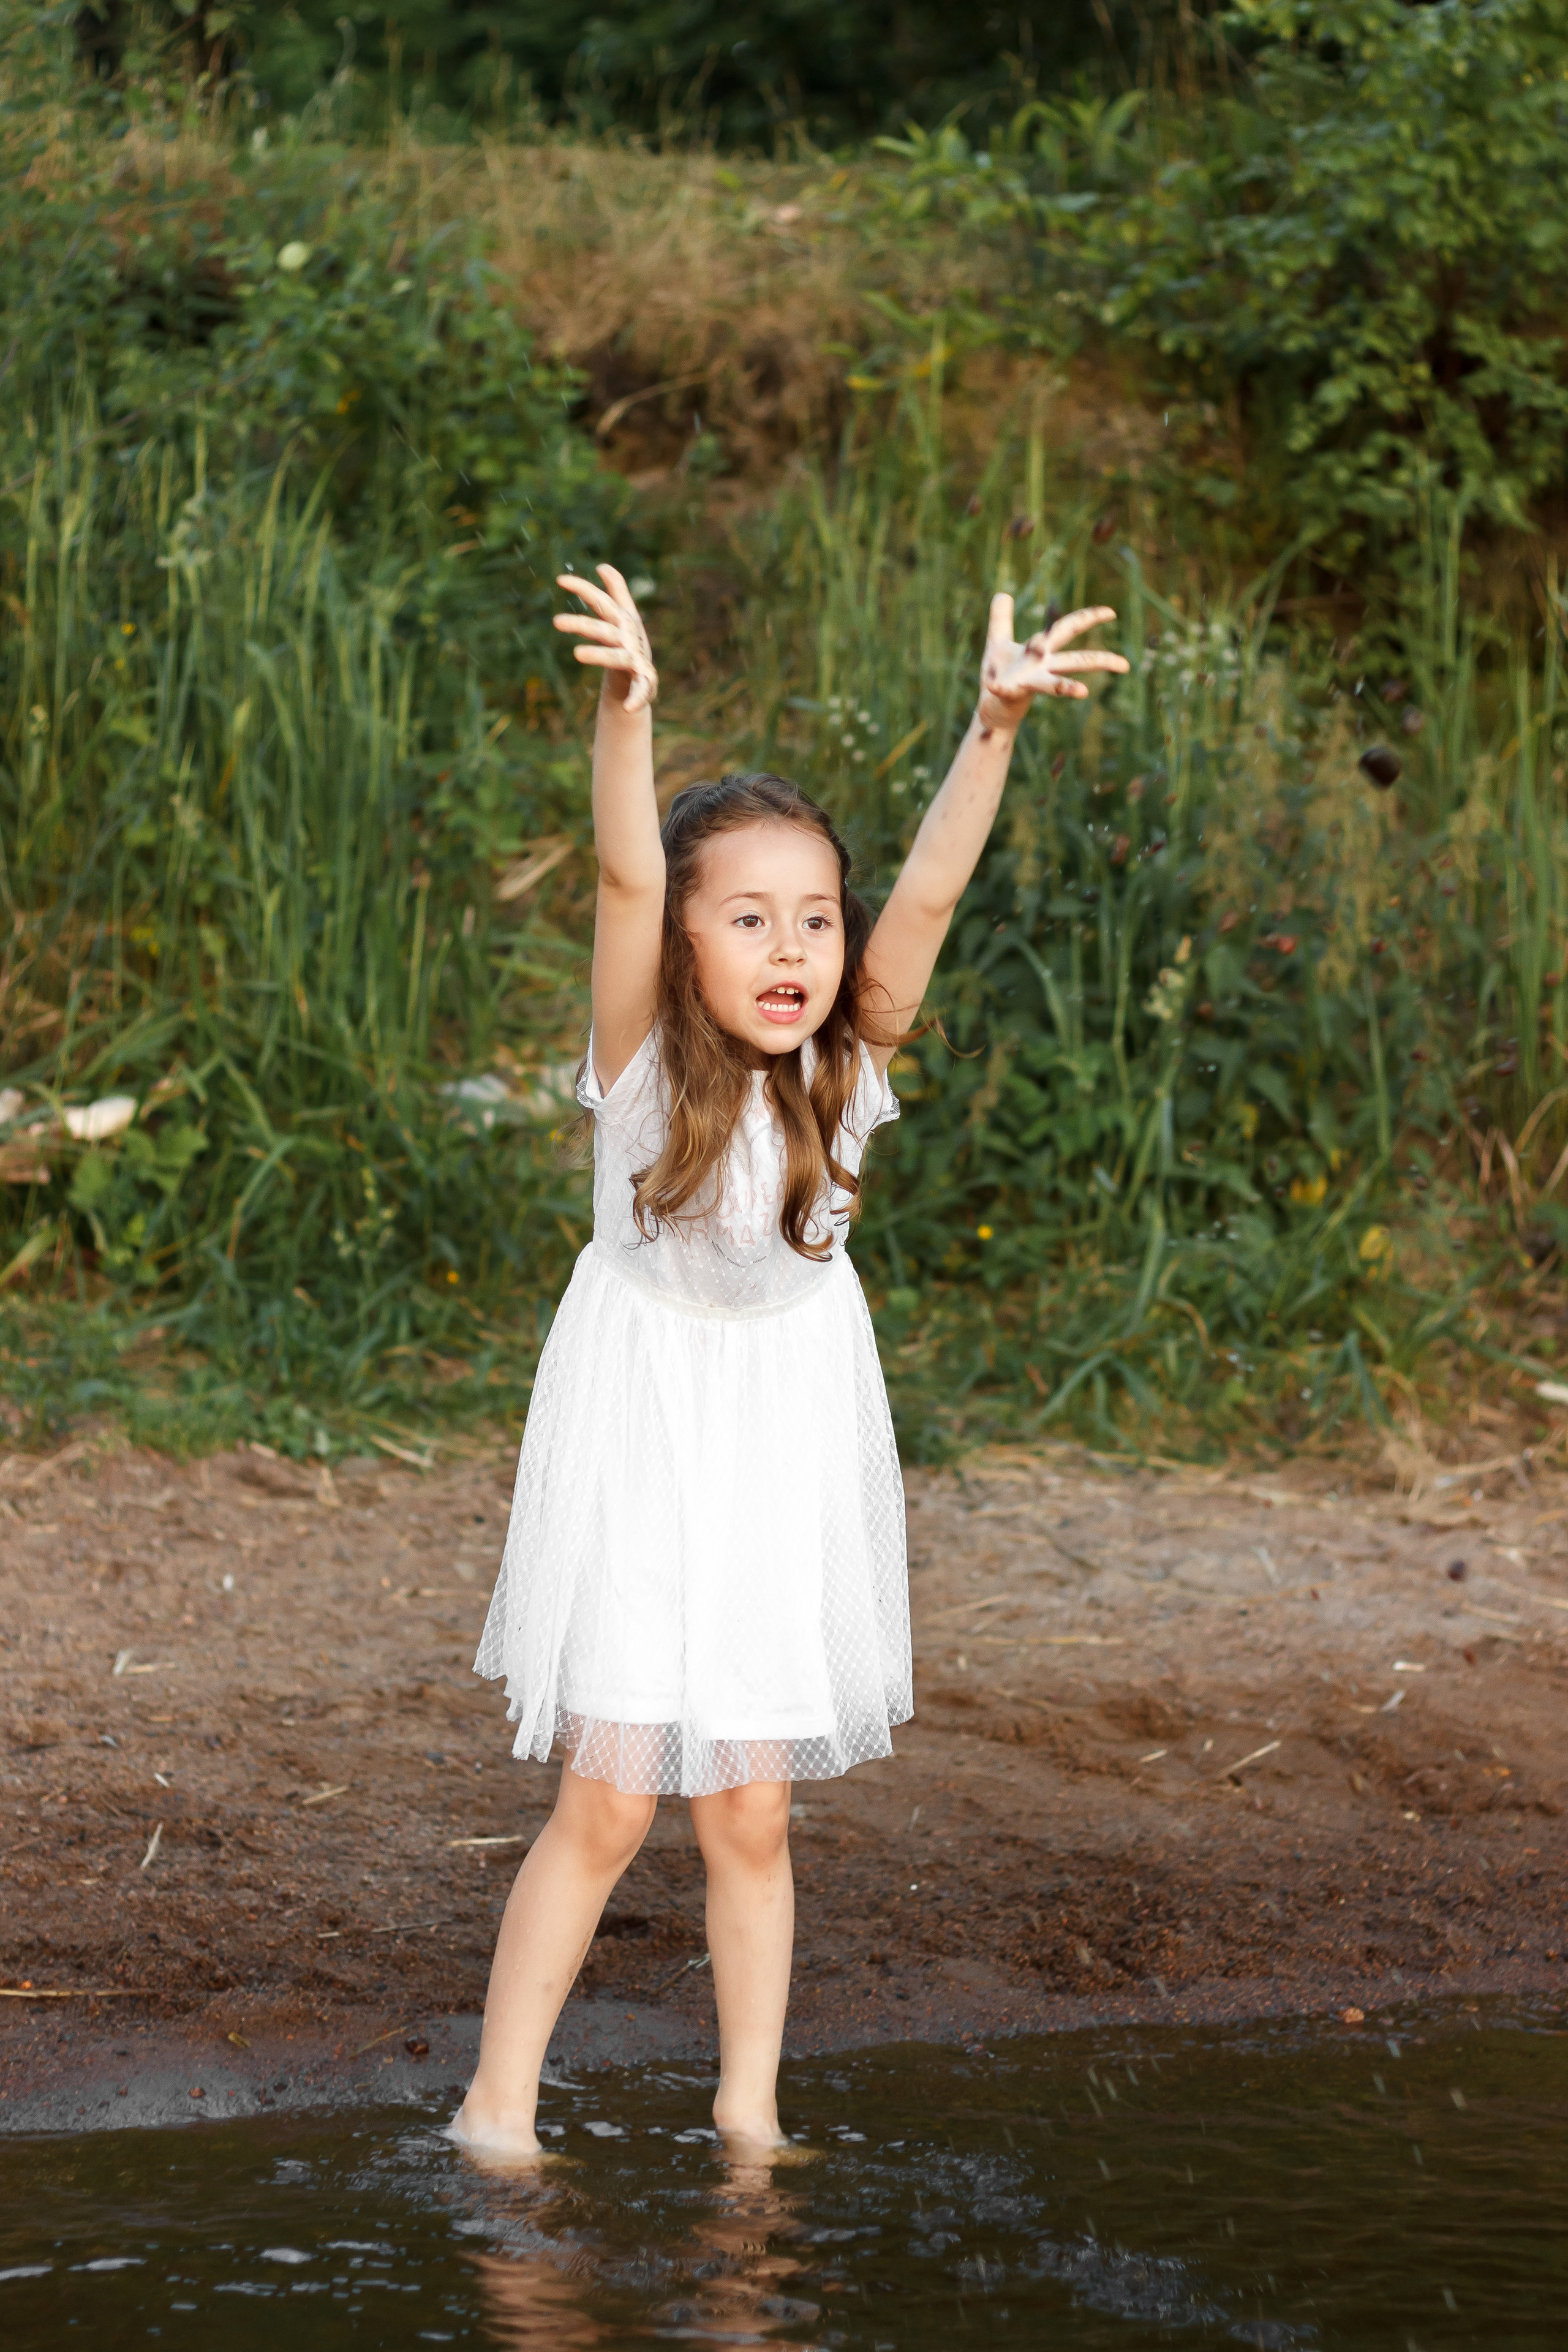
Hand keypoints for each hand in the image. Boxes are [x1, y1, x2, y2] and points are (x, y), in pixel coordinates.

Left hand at [553, 563, 657, 713]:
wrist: (645, 679)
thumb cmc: (629, 645)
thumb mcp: (623, 618)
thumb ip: (616, 592)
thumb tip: (603, 565)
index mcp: (624, 622)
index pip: (602, 602)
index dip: (584, 590)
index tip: (559, 580)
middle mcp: (630, 639)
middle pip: (604, 629)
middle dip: (583, 624)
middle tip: (556, 621)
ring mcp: (637, 661)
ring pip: (616, 657)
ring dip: (599, 655)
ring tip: (577, 653)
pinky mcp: (646, 683)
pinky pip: (641, 690)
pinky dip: (637, 698)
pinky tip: (629, 707)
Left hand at [976, 594, 1128, 732]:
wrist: (989, 705)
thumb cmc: (998, 674)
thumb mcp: (998, 641)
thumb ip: (1001, 619)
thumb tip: (1002, 594)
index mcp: (1041, 650)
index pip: (1069, 628)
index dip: (1089, 618)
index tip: (1111, 613)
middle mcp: (1041, 667)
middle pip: (1075, 661)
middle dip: (1099, 660)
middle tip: (1125, 665)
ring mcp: (1027, 682)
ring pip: (1052, 685)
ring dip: (1065, 687)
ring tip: (1082, 692)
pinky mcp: (1008, 694)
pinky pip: (1006, 690)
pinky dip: (1000, 687)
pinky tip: (996, 686)